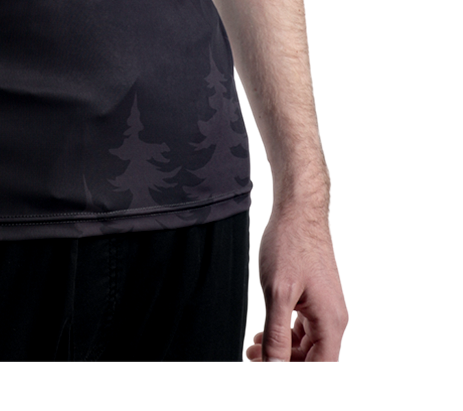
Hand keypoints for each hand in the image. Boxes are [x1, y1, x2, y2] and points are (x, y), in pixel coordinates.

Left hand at [246, 202, 347, 360]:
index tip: (269, 373)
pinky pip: (304, 327)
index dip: (295, 376)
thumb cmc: (291, 244)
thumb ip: (276, 335)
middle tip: (253, 359)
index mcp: (330, 322)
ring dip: (282, 350)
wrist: (298, 210)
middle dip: (284, 364)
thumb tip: (274, 367)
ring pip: (307, 345)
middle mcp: (333, 318)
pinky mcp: (316, 298)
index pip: (320, 369)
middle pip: (314, 360)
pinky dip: (285, 333)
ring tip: (254, 347)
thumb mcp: (278, 294)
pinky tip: (264, 333)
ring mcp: (325, 307)